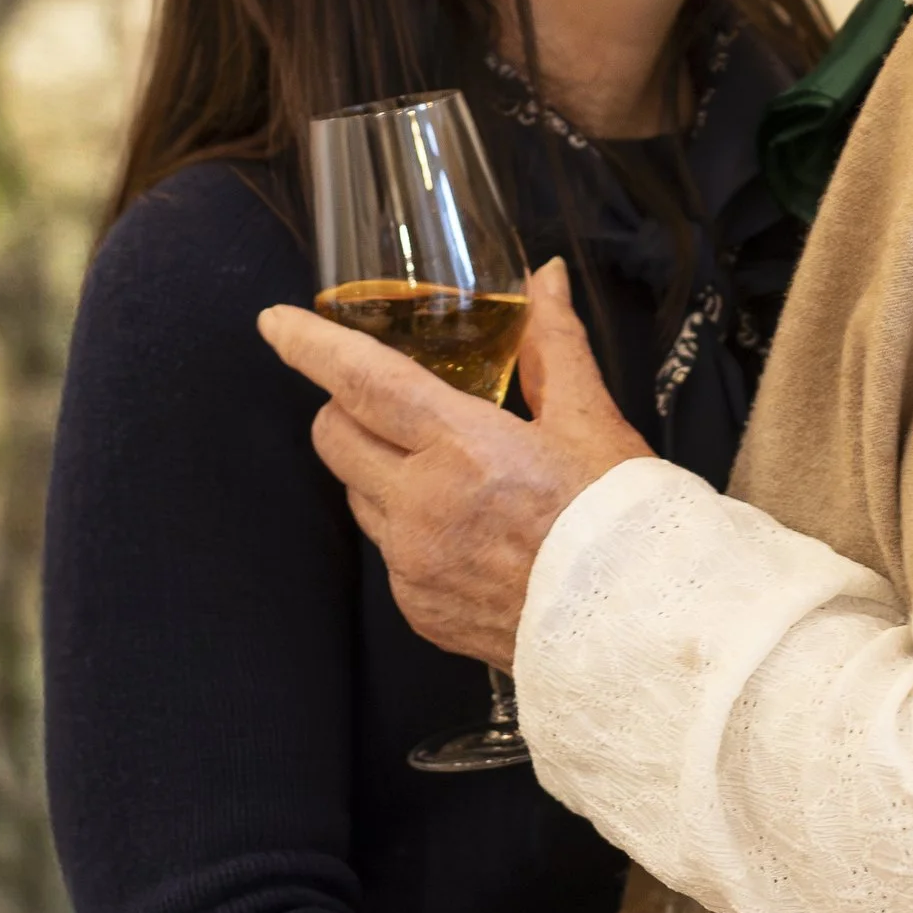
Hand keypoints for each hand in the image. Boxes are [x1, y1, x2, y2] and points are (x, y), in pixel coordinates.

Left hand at [257, 260, 651, 666]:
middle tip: (388, 399)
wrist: (638, 632)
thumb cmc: (622, 524)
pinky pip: (386, 550)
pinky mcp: (416, 608)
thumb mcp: (593, 422)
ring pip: (355, 492)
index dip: (311, 346)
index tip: (275, 322)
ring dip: (376, 466)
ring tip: (442, 466)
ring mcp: (413, 563)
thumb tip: (543, 279)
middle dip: (343, 406)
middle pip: (334, 436)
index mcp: (464, 448)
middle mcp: (422, 507)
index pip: (362, 382)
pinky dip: (405, 524)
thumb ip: (553, 345)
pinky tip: (463, 526)